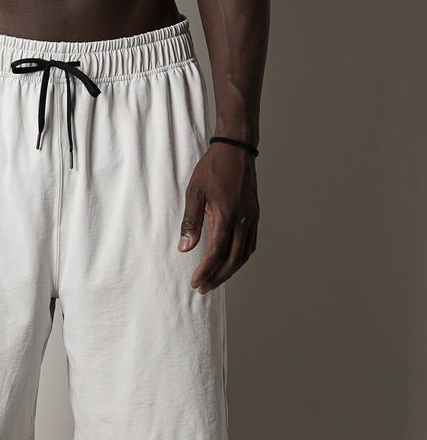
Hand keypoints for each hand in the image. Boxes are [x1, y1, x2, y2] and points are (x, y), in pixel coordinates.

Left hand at [178, 141, 258, 293]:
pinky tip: (230, 264)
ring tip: (214, 281)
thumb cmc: (212, 169)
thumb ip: (191, 222)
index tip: (195, 282)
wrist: (236, 150)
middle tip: (202, 289)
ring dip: (229, 272)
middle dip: (217, 277)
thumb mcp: (194, 192)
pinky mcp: (255, 216)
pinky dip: (240, 259)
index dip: (205, 271)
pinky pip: (250, 245)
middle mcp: (242, 220)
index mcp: (226, 215)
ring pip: (243, 255)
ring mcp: (252, 219)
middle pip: (232, 260)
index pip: (216, 252)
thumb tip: (185, 248)